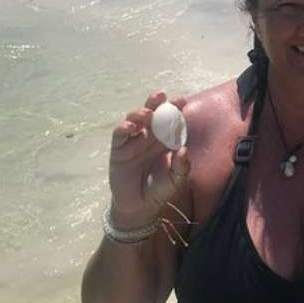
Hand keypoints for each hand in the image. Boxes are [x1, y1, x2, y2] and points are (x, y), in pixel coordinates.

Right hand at [108, 91, 190, 228]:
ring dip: (139, 113)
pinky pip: (120, 135)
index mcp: (166, 139)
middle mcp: (150, 136)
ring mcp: (133, 141)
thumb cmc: (160, 189)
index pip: (171, 119)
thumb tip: (184, 150)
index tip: (181, 100)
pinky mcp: (119, 149)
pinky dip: (124, 128)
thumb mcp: (176, 179)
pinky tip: (131, 126)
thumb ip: (182, 166)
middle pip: (152, 114)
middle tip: (161, 96)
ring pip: (134, 120)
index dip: (175, 108)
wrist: (140, 206)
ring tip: (147, 114)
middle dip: (156, 102)